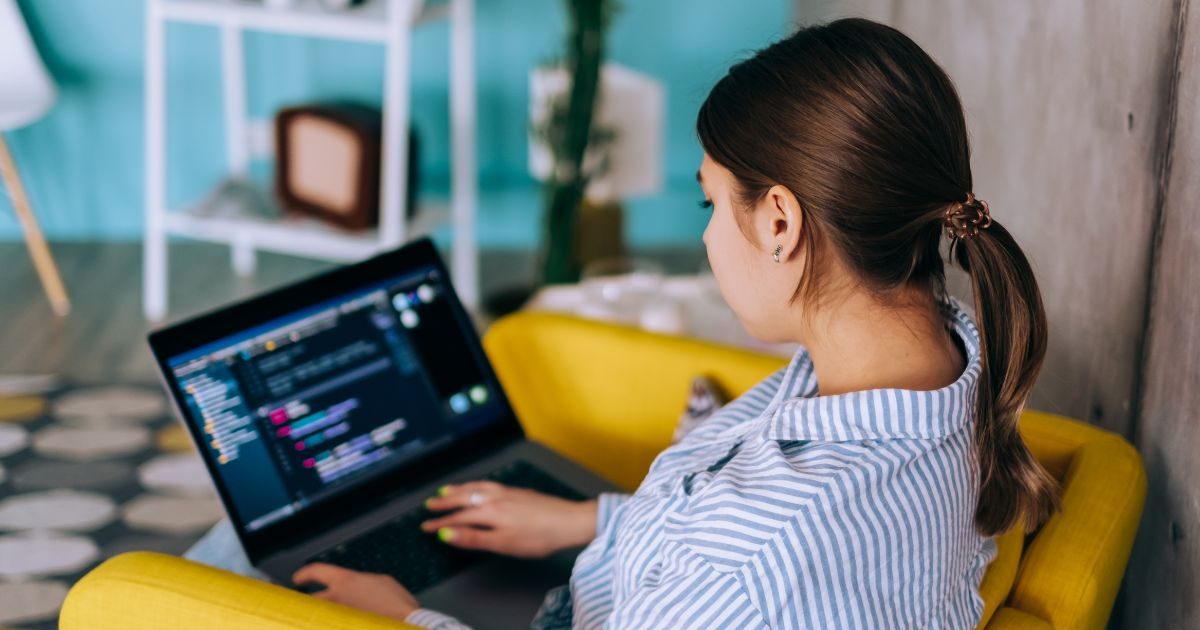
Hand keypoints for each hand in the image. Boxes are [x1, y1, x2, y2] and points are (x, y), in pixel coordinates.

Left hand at [291, 563, 418, 621]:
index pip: (316, 571)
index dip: (304, 573)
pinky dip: (330, 625)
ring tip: (320, 618)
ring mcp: (336, 618)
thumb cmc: (398, 605)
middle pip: (310, 599)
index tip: (298, 578)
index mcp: (346, 581)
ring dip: (318, 616)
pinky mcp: (341, 628)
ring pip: (317, 616)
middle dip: (308, 601)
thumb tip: (356, 588)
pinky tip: (338, 625)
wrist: (404, 626)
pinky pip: (329, 626)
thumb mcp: (382, 581)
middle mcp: (336, 599)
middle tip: (308, 603)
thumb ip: (362, 582)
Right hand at [421, 481, 597, 557]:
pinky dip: (476, 484)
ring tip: (447, 490)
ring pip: (476, 488)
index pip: (458, 518)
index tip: (426, 527)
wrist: (570, 521)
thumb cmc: (540, 536)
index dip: (440, 523)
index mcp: (490, 512)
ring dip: (459, 490)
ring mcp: (508, 492)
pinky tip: (479, 487)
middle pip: (464, 499)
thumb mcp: (503, 544)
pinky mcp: (518, 491)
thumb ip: (474, 539)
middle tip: (429, 505)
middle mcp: (496, 498)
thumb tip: (447, 535)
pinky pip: (488, 484)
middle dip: (445, 502)